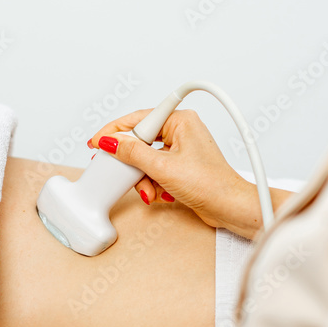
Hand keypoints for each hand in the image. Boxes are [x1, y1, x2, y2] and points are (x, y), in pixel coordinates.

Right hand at [87, 107, 261, 234]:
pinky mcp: (182, 166)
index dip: (115, 131)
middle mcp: (182, 131)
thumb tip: (111, 142)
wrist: (229, 207)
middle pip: (141, 141)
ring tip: (150, 191)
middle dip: (133, 164)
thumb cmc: (210, 184)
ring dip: (144, 178)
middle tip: (122, 172)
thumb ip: (133, 153)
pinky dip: (153, 182)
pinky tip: (160, 193)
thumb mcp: (163, 167)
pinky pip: (156, 169)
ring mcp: (182, 149)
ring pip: (147, 159)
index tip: (97, 141)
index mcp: (181, 120)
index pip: (139, 119)